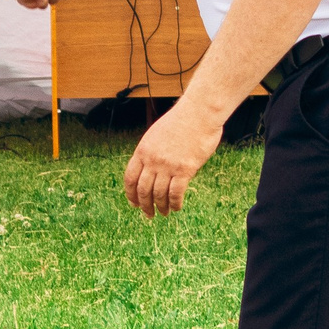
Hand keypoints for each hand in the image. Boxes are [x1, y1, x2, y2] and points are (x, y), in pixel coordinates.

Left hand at [124, 98, 223, 216]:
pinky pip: (176, 193)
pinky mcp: (184, 170)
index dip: (131, 194)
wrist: (198, 113)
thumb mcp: (156, 134)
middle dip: (145, 205)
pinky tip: (177, 207)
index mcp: (143, 150)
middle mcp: (152, 160)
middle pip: (143, 189)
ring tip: (164, 213)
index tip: (134, 204)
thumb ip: (151, 152)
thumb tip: (151, 169)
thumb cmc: (181, 121)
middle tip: (148, 215)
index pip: (130, 178)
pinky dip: (175, 203)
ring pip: (159, 194)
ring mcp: (167, 166)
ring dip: (161, 207)